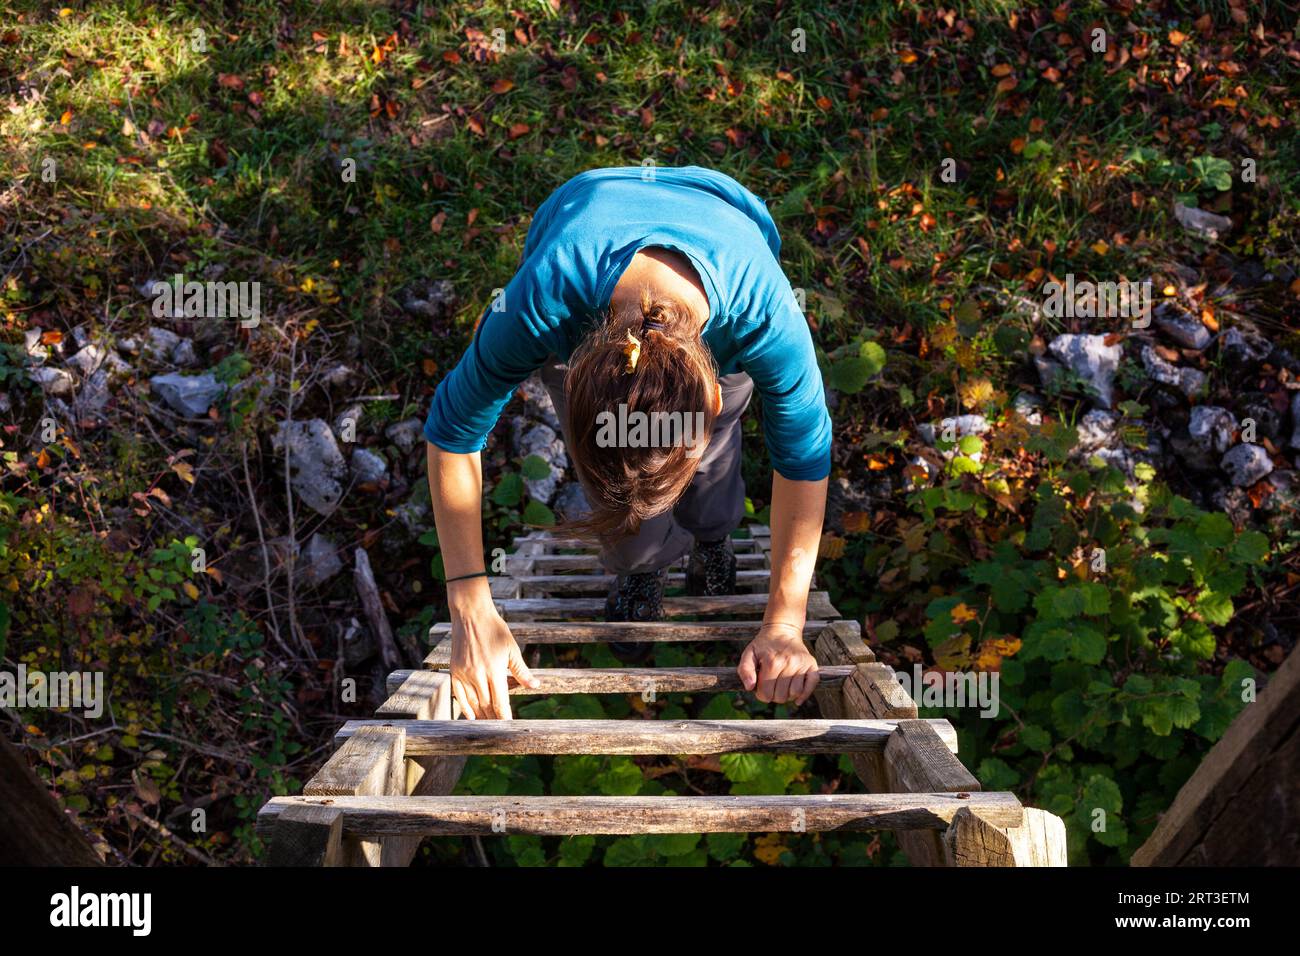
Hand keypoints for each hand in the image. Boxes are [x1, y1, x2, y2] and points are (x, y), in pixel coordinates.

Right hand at [448, 584, 536, 718]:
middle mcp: (478, 675)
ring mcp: (464, 674)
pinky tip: (471, 717)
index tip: (510, 726)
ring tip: (488, 726)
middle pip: (487, 706)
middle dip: (494, 719)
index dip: (505, 717)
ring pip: (473, 703)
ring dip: (481, 716)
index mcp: (495, 671)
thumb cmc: (495, 630)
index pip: (500, 702)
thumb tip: (535, 686)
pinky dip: (464, 708)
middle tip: (501, 730)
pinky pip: (458, 695)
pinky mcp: (454, 671)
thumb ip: (522, 671)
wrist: (471, 615)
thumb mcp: (512, 649)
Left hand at [737, 623, 819, 704]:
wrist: (783, 630)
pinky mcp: (812, 665)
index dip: (761, 695)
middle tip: (771, 686)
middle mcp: (789, 663)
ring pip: (795, 693)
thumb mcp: (749, 654)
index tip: (761, 687)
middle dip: (773, 695)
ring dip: (787, 695)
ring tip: (781, 687)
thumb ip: (745, 670)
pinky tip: (796, 698)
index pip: (766, 694)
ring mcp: (802, 664)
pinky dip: (804, 695)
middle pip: (781, 696)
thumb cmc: (763, 645)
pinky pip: (811, 687)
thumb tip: (750, 687)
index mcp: (772, 662)